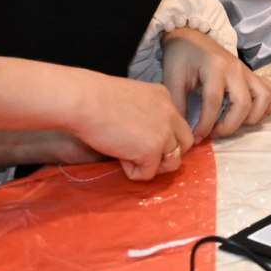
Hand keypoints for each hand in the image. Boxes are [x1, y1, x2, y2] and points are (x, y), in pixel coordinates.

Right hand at [66, 71, 194, 180]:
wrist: (85, 101)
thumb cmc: (96, 98)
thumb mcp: (131, 99)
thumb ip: (144, 114)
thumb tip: (142, 137)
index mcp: (164, 96)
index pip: (177, 124)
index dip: (161, 137)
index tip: (141, 139)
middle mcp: (170, 113)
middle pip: (185, 143)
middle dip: (167, 154)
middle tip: (141, 155)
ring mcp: (164, 132)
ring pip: (172, 162)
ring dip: (152, 165)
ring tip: (127, 155)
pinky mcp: (152, 150)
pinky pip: (148, 173)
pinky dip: (132, 171)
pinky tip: (118, 156)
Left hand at [160, 29, 270, 142]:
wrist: (191, 36)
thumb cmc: (181, 57)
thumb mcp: (172, 79)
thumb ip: (178, 106)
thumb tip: (185, 133)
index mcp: (215, 67)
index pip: (214, 102)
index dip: (206, 125)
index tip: (196, 138)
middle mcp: (236, 69)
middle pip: (243, 104)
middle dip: (230, 126)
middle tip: (214, 134)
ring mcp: (247, 71)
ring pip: (264, 98)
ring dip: (252, 118)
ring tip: (233, 124)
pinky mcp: (252, 75)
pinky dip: (266, 106)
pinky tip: (249, 115)